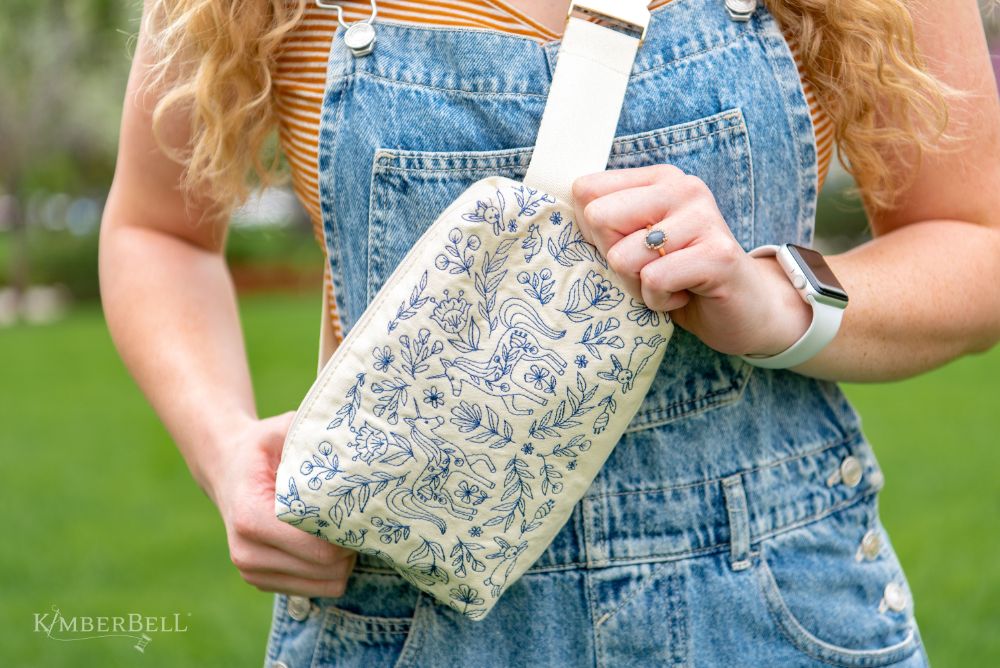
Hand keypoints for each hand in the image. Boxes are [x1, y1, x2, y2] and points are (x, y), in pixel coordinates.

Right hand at [207, 412, 355, 596]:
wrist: (226, 468)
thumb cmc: (262, 447)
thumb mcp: (283, 431)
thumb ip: (311, 439)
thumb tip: (350, 447)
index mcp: (251, 518)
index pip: (318, 548)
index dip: (348, 532)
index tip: (359, 508)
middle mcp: (247, 553)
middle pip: (327, 570)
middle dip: (350, 546)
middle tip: (356, 516)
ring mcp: (252, 572)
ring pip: (327, 585)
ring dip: (342, 561)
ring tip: (340, 527)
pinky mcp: (261, 582)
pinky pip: (316, 589)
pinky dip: (328, 569)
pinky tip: (324, 540)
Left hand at [572, 164, 812, 357]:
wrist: (744, 311)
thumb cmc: (678, 278)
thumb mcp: (632, 246)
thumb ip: (603, 226)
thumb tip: (561, 214)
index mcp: (658, 179)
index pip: (586, 191)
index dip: (594, 232)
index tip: (626, 248)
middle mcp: (682, 187)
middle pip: (599, 218)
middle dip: (613, 258)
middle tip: (648, 269)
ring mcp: (703, 217)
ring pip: (623, 255)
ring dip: (637, 284)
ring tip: (668, 283)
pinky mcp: (717, 254)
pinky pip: (653, 280)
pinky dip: (659, 301)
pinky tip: (683, 295)